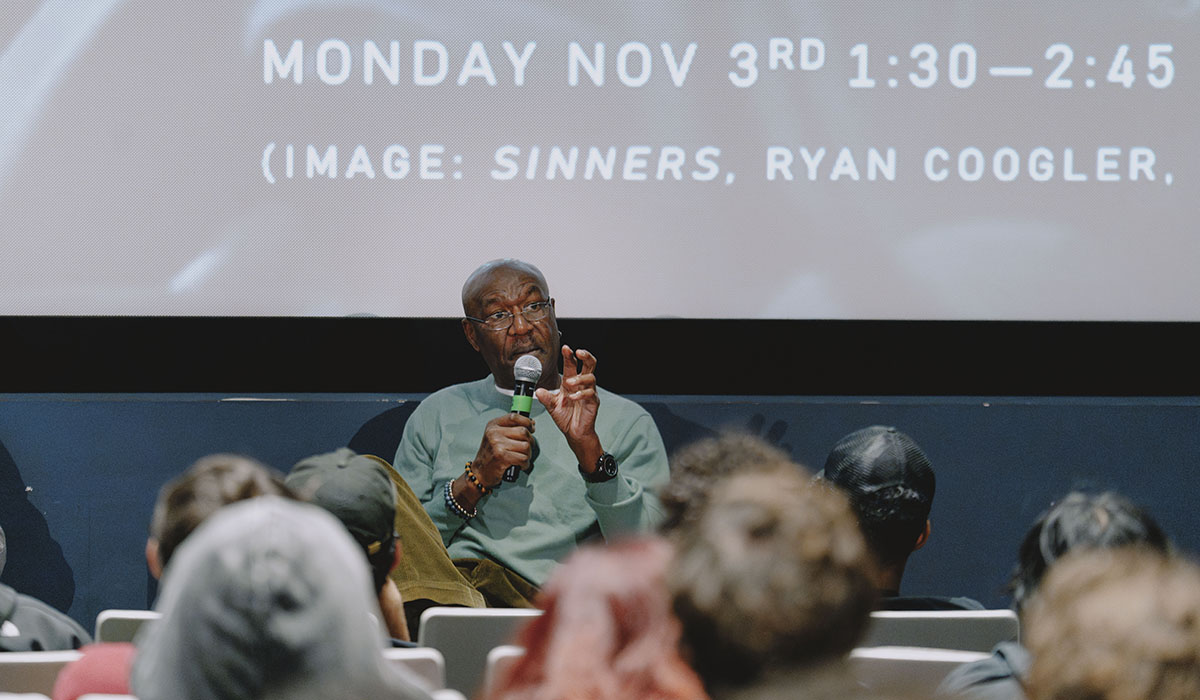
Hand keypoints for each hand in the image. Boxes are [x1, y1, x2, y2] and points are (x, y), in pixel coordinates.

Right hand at [470, 413, 535, 488]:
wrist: (480, 472)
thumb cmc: (491, 454)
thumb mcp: (497, 436)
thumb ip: (513, 428)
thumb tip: (531, 423)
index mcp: (493, 425)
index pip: (514, 417)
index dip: (527, 422)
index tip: (531, 428)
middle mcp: (494, 433)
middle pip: (523, 432)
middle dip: (530, 441)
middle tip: (526, 448)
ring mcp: (497, 444)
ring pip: (526, 446)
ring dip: (528, 454)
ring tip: (522, 457)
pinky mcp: (502, 457)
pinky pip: (523, 458)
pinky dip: (525, 463)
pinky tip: (521, 465)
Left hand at [536, 345, 602, 466]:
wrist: (574, 432)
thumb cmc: (566, 417)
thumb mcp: (552, 406)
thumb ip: (546, 398)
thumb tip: (538, 391)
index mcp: (571, 382)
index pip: (573, 365)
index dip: (569, 356)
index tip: (565, 348)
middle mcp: (581, 384)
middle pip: (589, 365)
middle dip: (585, 356)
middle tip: (578, 352)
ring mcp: (589, 393)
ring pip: (591, 377)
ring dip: (579, 378)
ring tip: (569, 383)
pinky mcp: (593, 402)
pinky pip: (590, 393)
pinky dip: (581, 393)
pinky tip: (573, 397)